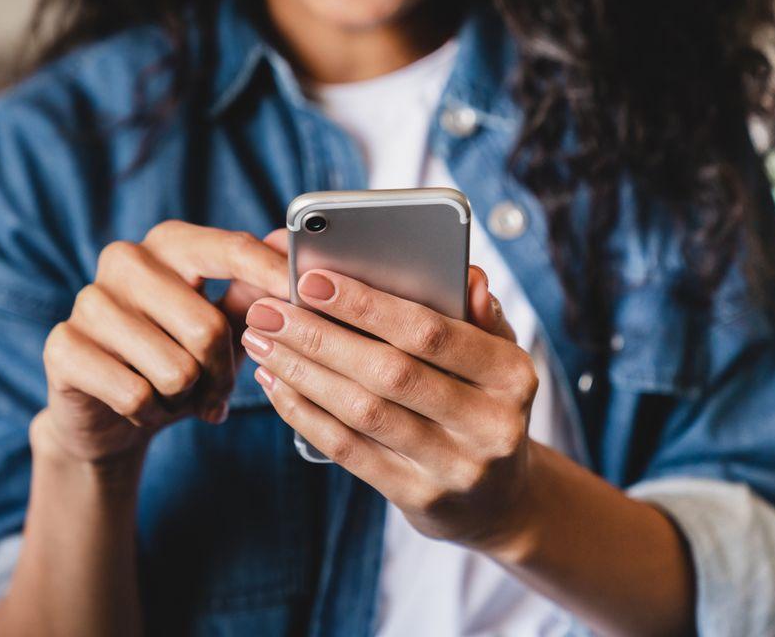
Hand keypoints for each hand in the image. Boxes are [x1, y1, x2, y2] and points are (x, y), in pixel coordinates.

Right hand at [38, 221, 287, 464]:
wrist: (110, 411)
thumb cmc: (179, 356)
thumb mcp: (225, 322)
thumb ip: (255, 288)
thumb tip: (290, 248)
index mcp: (172, 243)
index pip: (232, 249)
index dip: (272, 274)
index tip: (304, 294)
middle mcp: (126, 259)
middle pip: (208, 327)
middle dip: (223, 372)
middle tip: (218, 389)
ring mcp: (89, 300)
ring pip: (175, 369)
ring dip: (187, 397)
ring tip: (177, 394)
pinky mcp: (63, 346)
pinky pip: (136, 395)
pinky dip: (152, 414)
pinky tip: (144, 407)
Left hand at [242, 256, 537, 553]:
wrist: (500, 497)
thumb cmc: (486, 403)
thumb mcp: (499, 356)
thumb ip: (480, 314)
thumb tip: (467, 276)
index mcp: (513, 375)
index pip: (432, 332)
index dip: (368, 305)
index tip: (312, 280)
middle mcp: (490, 424)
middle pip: (390, 373)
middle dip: (320, 337)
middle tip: (268, 311)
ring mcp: (455, 467)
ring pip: (363, 412)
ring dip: (303, 372)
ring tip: (262, 342)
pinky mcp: (419, 498)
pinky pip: (350, 450)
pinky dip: (305, 414)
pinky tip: (277, 385)